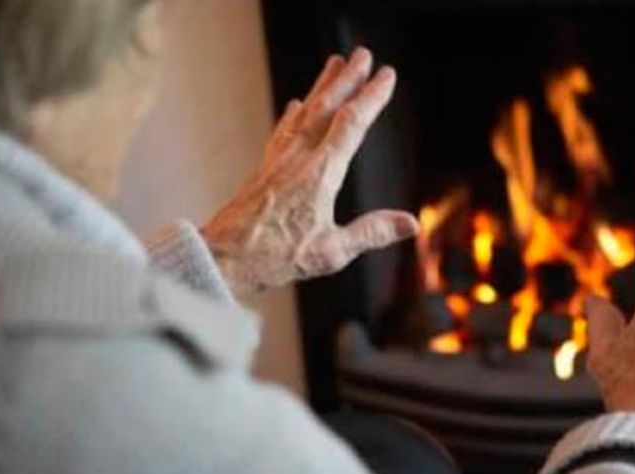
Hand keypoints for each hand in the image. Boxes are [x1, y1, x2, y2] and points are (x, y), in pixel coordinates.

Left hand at [201, 48, 418, 293]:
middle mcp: (298, 158)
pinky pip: (283, 131)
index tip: (386, 75)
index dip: (371, 97)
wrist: (223, 257)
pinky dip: (294, 113)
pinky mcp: (264, 169)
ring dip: (322, 87)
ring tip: (334, 64)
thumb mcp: (332, 252)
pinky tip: (294, 105)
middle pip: (326, 107)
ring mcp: (279, 160)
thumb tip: (412, 223)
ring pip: (304, 113)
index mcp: (320, 174)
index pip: (352, 125)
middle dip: (347, 79)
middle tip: (363, 54)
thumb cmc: (275, 257)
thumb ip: (372, 233)